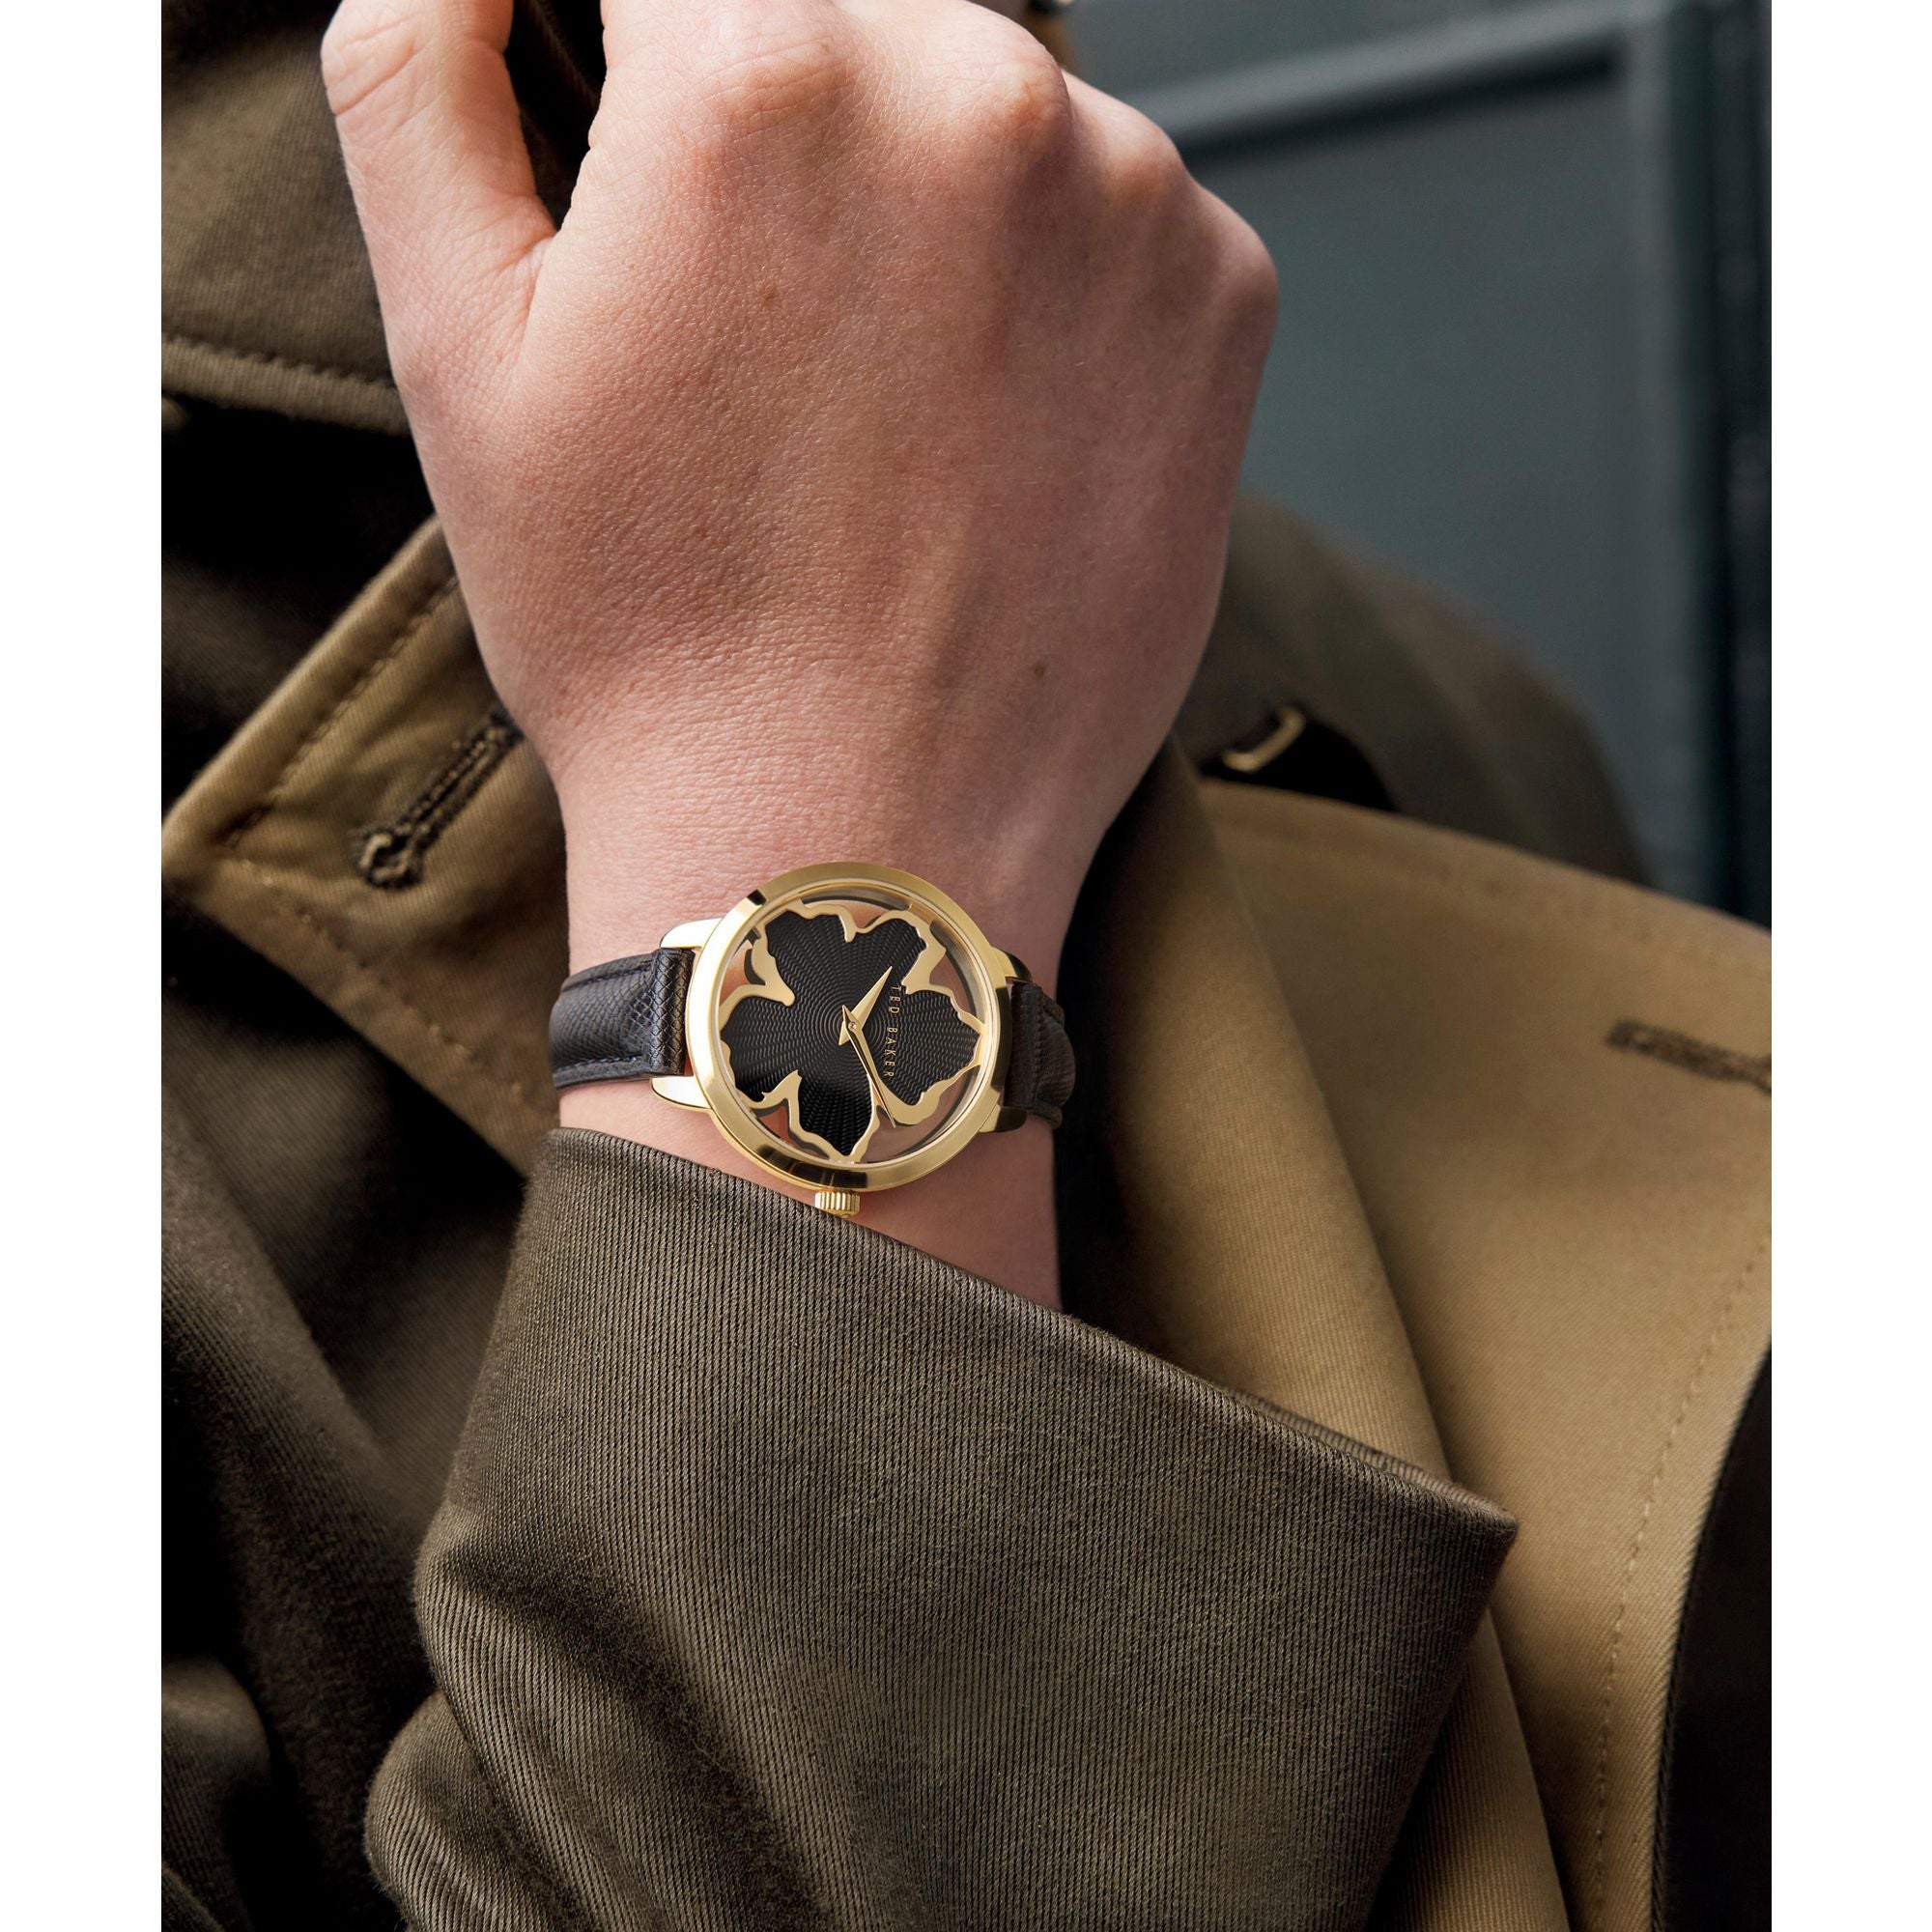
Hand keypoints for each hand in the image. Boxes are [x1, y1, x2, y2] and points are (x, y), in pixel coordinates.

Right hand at [324, 0, 1276, 1302]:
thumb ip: (417, 71)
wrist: (851, 846)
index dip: (651, 86)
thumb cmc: (648, 634)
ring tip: (876, 406)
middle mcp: (977, 90)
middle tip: (762, 335)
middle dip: (793, 132)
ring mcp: (1130, 197)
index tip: (667, 204)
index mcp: (762, 67)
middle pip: (853, 21)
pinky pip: (1117, 218)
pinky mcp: (1225, 302)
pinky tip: (983, 431)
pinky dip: (1052, 286)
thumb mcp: (457, 349)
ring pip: (993, 114)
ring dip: (930, 205)